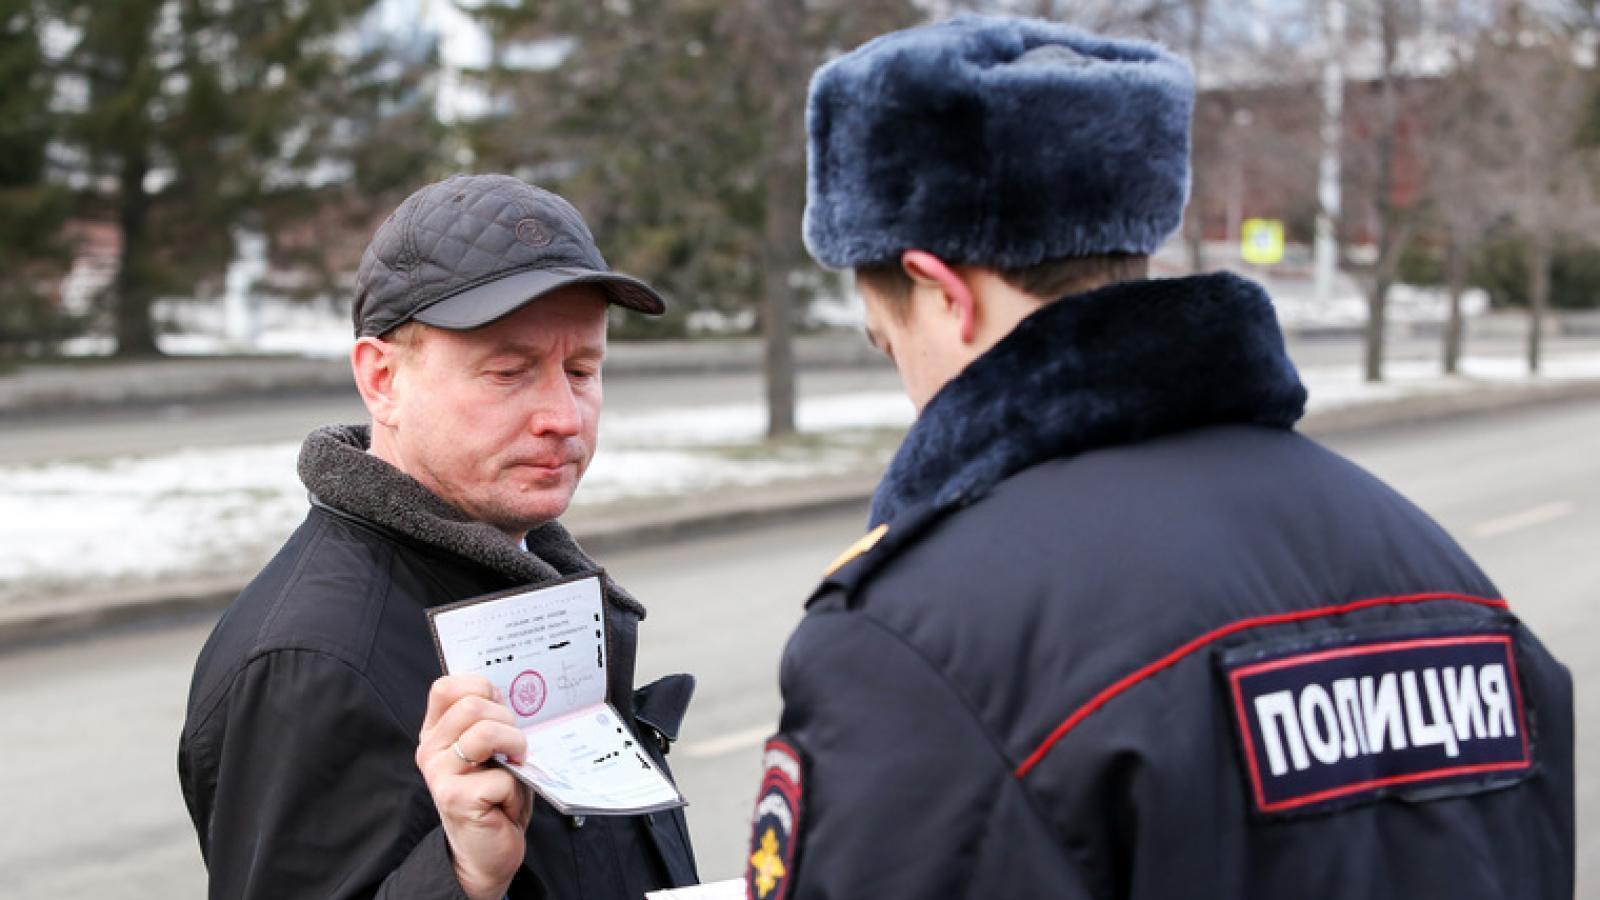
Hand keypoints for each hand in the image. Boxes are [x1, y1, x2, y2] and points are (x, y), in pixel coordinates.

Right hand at [417, 675, 532, 899]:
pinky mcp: (455, 798)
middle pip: (472, 705)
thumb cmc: (494, 795)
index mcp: (436, 732)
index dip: (481, 688)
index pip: (447, 687)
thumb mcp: (490, 748)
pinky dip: (515, 787)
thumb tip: (503, 694)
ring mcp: (439, 774)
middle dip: (507, 721)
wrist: (488, 849)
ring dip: (515, 747)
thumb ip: (488, 719)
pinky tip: (505, 800)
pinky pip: (499, 775)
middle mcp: (430, 749)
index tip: (499, 709)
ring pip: (485, 733)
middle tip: (514, 747)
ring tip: (515, 765)